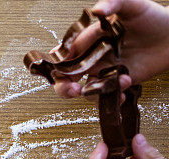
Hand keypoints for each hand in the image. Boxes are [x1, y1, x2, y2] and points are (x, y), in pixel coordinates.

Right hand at [54, 0, 168, 97]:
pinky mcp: (117, 82)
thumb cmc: (152, 17)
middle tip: (73, 90)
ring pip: (85, 89)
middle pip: (66, 77)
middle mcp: (92, 57)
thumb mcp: (132, 6)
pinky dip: (112, 98)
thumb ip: (114, 3)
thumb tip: (97, 9)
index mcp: (88, 39)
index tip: (59, 70)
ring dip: (94, 93)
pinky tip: (123, 92)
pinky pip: (106, 95)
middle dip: (64, 87)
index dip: (56, 64)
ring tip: (115, 84)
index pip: (64, 54)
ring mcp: (103, 71)